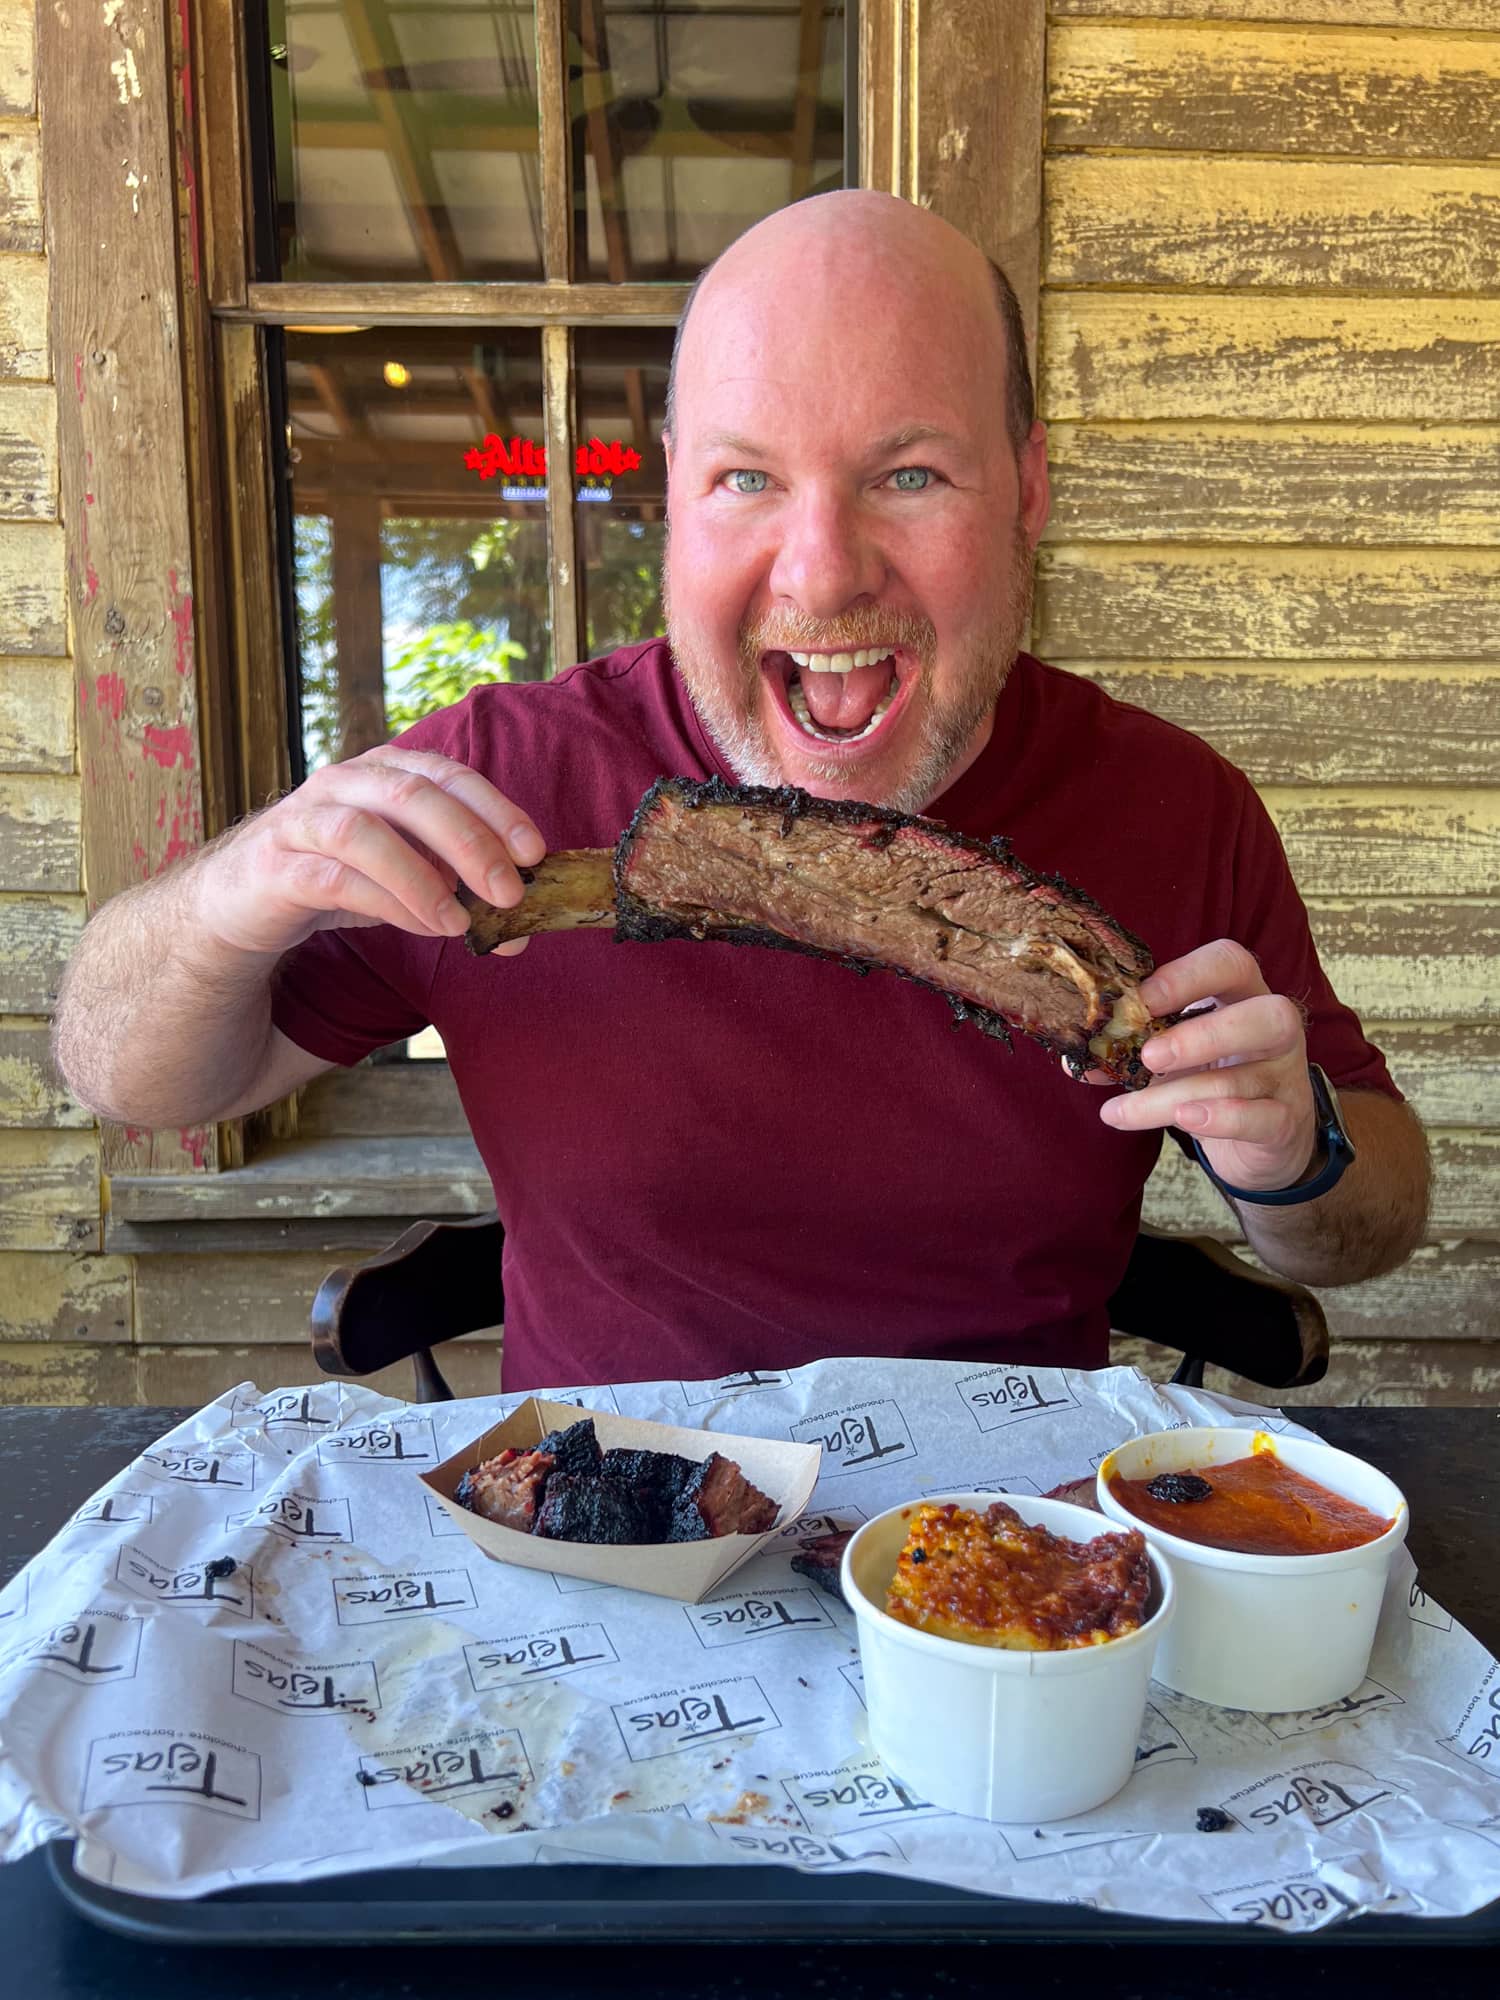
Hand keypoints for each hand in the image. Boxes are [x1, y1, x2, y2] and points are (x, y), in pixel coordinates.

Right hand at [189, 744, 544, 959]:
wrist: (243, 904)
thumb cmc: (337, 880)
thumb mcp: (406, 880)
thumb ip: (458, 896)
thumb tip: (519, 935)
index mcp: (384, 772)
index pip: (449, 774)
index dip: (496, 809)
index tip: (534, 852)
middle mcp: (343, 783)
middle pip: (413, 794)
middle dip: (470, 842)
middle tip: (508, 892)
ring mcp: (303, 820)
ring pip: (366, 830)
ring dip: (423, 878)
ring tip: (459, 921)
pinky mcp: (275, 866)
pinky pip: (332, 877)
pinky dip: (384, 902)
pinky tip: (419, 926)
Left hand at [1085, 939, 1319, 1194]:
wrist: (1262, 1141)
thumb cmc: (1213, 1081)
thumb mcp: (1175, 1058)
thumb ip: (1133, 1052)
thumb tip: (1075, 1060)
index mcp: (1245, 997)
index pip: (1230, 964)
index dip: (1185, 977)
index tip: (1137, 1001)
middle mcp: (1276, 1031)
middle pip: (1264, 1015)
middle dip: (1201, 1035)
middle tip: (1148, 1057)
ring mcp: (1287, 1078)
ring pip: (1237, 1082)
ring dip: (1171, 1096)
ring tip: (1121, 1111)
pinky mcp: (1286, 1122)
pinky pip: (1261, 1119)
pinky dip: (1219, 1119)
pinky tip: (1183, 1120)